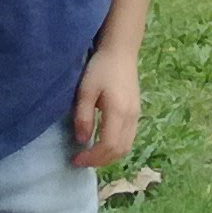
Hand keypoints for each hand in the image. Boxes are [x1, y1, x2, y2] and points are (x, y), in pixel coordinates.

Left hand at [72, 45, 141, 169]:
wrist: (121, 52)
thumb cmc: (101, 68)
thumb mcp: (85, 91)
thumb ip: (83, 116)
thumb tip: (82, 140)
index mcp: (118, 112)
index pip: (108, 145)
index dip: (92, 157)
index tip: (76, 159)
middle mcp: (131, 117)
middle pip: (120, 151)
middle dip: (100, 161)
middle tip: (81, 160)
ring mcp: (136, 115)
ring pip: (126, 146)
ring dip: (109, 156)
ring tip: (91, 155)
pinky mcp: (136, 112)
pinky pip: (129, 138)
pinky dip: (115, 147)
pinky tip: (102, 143)